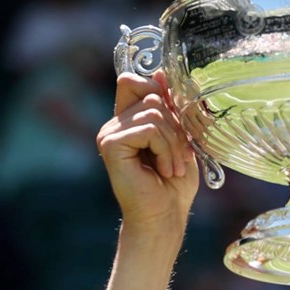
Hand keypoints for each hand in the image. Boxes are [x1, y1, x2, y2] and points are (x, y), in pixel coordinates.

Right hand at [97, 72, 198, 233]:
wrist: (164, 218)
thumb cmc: (173, 185)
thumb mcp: (179, 137)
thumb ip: (169, 107)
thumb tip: (160, 72)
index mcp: (126, 120)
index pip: (135, 81)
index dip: (158, 92)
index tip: (177, 123)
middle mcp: (113, 124)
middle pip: (151, 96)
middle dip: (176, 125)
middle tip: (180, 157)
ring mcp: (109, 134)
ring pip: (153, 112)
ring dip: (173, 142)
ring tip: (172, 168)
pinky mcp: (110, 145)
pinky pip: (149, 128)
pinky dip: (165, 149)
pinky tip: (164, 170)